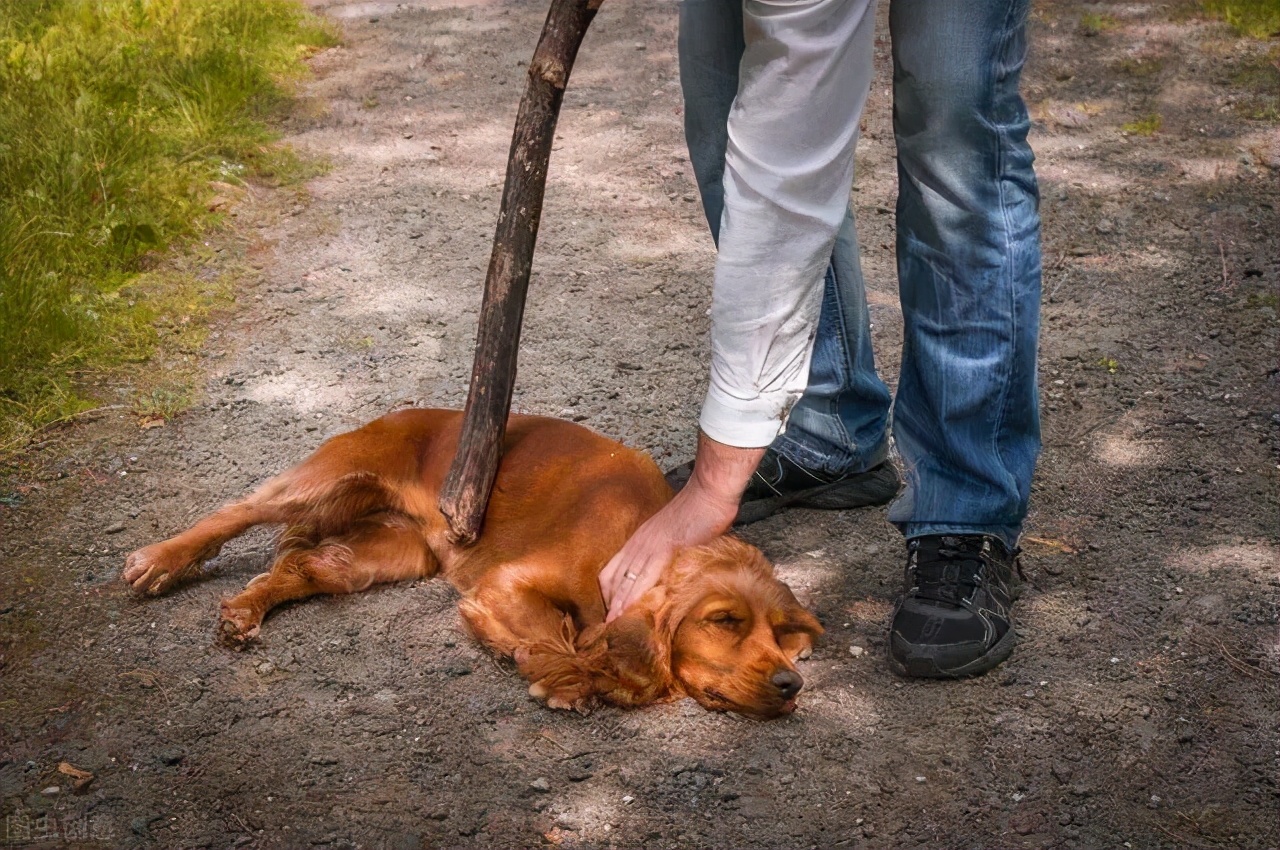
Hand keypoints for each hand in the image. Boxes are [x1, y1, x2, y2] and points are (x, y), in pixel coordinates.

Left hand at [599, 433, 763, 621]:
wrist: (708, 494)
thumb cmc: (698, 512)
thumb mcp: (675, 535)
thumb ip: (669, 553)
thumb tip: (674, 570)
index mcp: (639, 540)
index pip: (613, 570)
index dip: (609, 592)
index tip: (611, 610)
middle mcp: (638, 544)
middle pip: (612, 579)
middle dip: (609, 604)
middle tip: (609, 626)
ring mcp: (648, 547)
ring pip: (623, 582)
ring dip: (617, 605)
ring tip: (613, 627)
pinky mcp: (663, 551)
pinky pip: (642, 579)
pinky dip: (632, 598)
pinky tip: (627, 612)